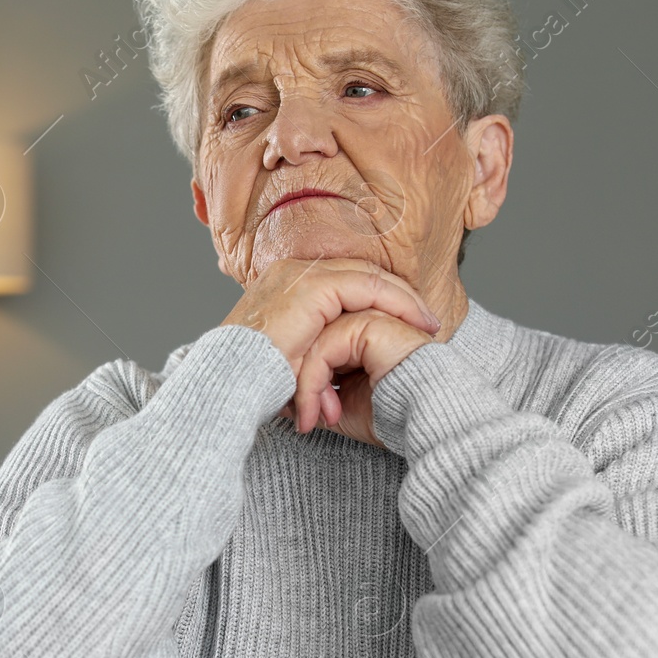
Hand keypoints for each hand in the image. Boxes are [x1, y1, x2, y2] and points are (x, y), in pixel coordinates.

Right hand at [220, 258, 440, 441]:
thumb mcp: (289, 365)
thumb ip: (316, 359)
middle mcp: (292, 272)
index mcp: (285, 287)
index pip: (344, 281)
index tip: (406, 320)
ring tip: (428, 324)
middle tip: (427, 320)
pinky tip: (415, 321)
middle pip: (360, 273)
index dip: (379, 298)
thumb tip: (338, 384)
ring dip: (404, 300)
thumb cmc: (252, 385)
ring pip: (369, 277)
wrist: (229, 384)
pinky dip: (395, 302)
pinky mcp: (312, 286)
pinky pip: (367, 287)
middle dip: (398, 296)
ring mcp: (301, 274)